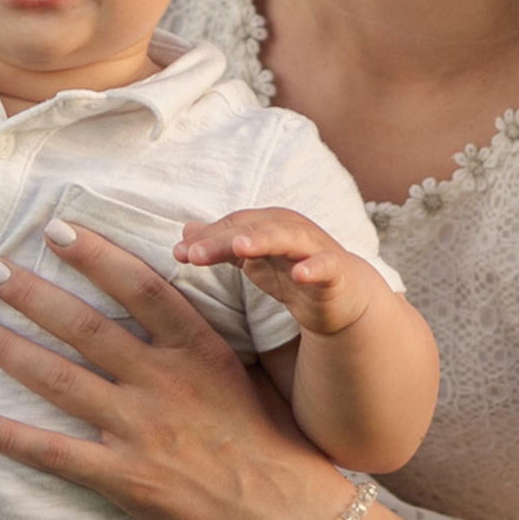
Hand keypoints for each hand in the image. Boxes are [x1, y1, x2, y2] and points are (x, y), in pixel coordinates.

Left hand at [0, 220, 354, 519]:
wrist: (290, 518)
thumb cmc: (274, 444)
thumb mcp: (244, 374)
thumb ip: (198, 339)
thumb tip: (161, 298)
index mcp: (199, 350)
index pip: (139, 286)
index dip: (95, 253)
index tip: (57, 228)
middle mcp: (165, 382)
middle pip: (85, 326)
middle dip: (31, 294)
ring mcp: (141, 431)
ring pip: (59, 380)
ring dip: (7, 350)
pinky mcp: (125, 479)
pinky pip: (53, 454)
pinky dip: (8, 436)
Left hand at [177, 205, 384, 337]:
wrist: (341, 295)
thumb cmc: (291, 269)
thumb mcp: (252, 259)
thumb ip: (221, 245)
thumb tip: (185, 231)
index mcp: (268, 224)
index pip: (232, 226)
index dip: (206, 238)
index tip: (177, 253)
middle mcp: (289, 229)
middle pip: (252, 229)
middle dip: (222, 239)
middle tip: (193, 254)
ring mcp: (313, 247)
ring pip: (286, 238)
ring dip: (264, 240)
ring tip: (240, 247)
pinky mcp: (335, 270)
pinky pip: (324, 266)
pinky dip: (313, 268)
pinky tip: (300, 274)